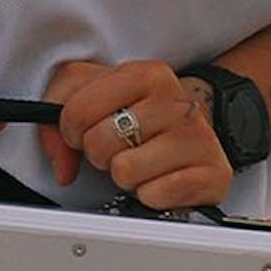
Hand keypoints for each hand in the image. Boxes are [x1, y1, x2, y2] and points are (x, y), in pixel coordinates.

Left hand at [43, 58, 235, 212]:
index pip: (77, 110)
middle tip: (119, 148)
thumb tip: (61, 165)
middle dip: (100, 154)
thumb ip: (56, 119)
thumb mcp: (92, 96)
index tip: (84, 132)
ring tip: (140, 163)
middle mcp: (176, 101)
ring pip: (124, 172)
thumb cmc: (139, 114)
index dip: (71, 130)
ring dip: (125, 177)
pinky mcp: (213, 173)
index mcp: (145, 74)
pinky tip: (159, 179)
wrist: (195, 127)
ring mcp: (198, 137)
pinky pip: (154, 196)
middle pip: (99, 144)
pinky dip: (150, 195)